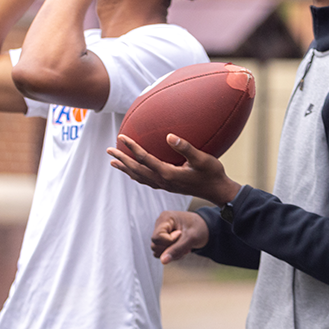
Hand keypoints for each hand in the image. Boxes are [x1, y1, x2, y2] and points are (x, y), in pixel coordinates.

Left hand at [108, 133, 241, 205]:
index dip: (132, 147)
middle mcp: (163, 181)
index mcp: (168, 174)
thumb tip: (170, 136)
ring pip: (139, 177)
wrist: (218, 192)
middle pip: (137, 170)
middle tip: (109, 150)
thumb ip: (186, 147)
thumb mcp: (202, 159)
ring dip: (126, 169)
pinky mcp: (168, 186)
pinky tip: (133, 172)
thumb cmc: (213, 174)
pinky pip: (147, 181)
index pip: (145, 158)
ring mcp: (165, 185)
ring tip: (114, 162)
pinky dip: (136, 175)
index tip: (121, 137)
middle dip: (122, 159)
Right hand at [152, 210, 208, 263]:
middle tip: (185, 245)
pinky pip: (162, 253)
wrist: (205, 227)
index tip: (181, 236)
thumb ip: (176, 249)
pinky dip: (173, 254)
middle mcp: (160, 224)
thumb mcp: (190, 238)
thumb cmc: (199, 228)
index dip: (169, 242)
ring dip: (173, 253)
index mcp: (165, 218)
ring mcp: (160, 232)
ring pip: (157, 251)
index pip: (157, 237)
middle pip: (155, 246)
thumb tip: (163, 261)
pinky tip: (182, 248)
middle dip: (171, 249)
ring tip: (185, 247)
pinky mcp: (163, 240)